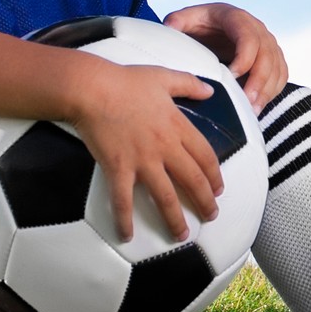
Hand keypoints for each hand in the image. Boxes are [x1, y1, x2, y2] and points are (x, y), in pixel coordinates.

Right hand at [71, 61, 224, 240]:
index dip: (214, 176)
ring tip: (182, 235)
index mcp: (178, 126)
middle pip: (192, 180)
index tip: (218, 189)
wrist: (93, 88)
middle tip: (210, 216)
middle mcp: (165, 147)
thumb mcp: (164, 76)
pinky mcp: (118, 168)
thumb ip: (189, 84)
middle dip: (204, 202)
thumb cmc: (126, 81)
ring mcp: (142, 160)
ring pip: (165, 197)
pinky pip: (123, 200)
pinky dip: (125, 220)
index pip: (205, 156)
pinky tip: (127, 235)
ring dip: (175, 219)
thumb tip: (210, 90)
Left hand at [162, 2, 288, 111]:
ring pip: (277, 68)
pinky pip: (280, 76)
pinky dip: (272, 92)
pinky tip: (257, 108)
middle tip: (247, 103)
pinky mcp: (273, 59)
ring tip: (252, 112)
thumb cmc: (200, 26)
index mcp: (237, 19)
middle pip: (268, 56)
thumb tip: (171, 26)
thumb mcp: (186, 19)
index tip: (231, 77)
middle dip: (259, 82)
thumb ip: (178, 21)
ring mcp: (269, 44)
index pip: (249, 38)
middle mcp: (258, 29)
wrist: (213, 28)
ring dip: (267, 91)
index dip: (244, 59)